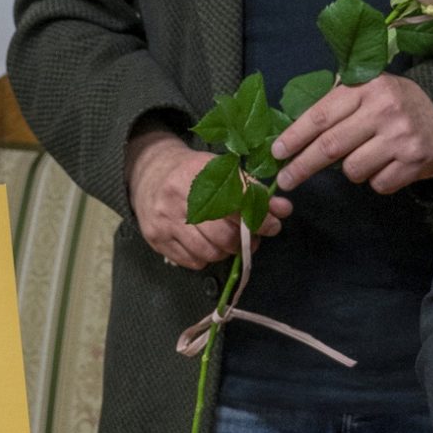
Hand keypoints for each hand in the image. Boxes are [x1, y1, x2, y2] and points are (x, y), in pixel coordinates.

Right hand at [127, 127, 291, 268]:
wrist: (148, 172)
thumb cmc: (191, 173)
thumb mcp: (220, 171)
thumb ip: (253, 191)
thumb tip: (284, 210)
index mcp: (197, 174)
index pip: (236, 203)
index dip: (260, 219)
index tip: (273, 225)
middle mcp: (177, 198)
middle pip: (223, 235)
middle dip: (244, 241)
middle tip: (251, 238)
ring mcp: (164, 221)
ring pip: (208, 252)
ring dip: (226, 252)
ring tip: (229, 242)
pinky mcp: (156, 239)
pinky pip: (192, 262)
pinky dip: (206, 258)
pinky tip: (207, 244)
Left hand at [269, 75, 432, 193]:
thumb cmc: (400, 102)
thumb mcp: (372, 87)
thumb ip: (339, 100)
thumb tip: (296, 128)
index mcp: (367, 87)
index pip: (321, 115)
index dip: (294, 137)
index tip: (276, 153)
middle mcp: (383, 110)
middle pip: (329, 147)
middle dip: (301, 166)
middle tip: (285, 180)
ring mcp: (400, 138)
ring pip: (352, 170)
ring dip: (350, 171)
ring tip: (364, 158)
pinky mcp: (414, 163)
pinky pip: (378, 184)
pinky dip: (376, 180)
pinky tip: (387, 165)